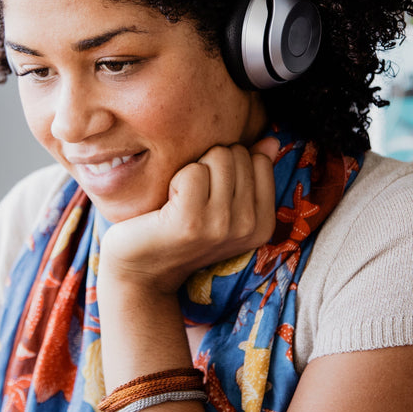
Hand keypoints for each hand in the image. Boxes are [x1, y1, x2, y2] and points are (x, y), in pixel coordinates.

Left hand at [99, 137, 278, 294]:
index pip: (259, 160)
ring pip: (218, 157)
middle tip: (192, 198)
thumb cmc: (181, 229)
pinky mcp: (191, 221)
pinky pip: (193, 171)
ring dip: (193, 170)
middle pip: (237, 154)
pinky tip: (168, 204)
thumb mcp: (224, 206)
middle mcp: (248, 227)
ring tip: (181, 200)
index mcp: (263, 224)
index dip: (228, 166)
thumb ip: (251, 173)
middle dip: (210, 165)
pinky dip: (175, 180)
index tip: (211, 194)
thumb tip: (272, 141)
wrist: (141, 270)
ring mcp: (221, 226)